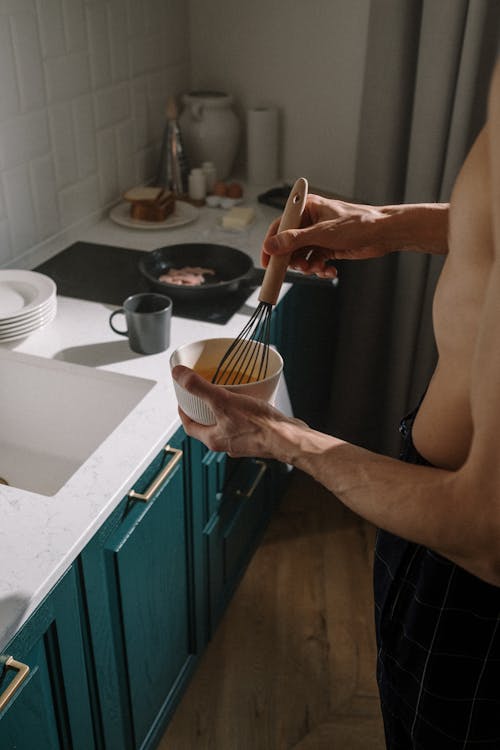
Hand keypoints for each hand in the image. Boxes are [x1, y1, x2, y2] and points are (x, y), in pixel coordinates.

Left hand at [172, 365, 306, 459]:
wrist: (289, 439)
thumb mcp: (223, 401)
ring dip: (225, 412)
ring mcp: (243, 443)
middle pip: (208, 426)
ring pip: (227, 426)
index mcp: (214, 439)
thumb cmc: (259, 426)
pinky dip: (243, 414)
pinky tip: (251, 402)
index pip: (190, 427)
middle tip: (205, 396)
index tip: (183, 401)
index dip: (184, 413)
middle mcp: (227, 444)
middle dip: (205, 411)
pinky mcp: (259, 439)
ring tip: (229, 395)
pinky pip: (245, 425)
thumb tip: (178, 375)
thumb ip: (199, 388)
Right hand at [261, 194, 392, 277]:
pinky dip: (320, 269)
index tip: (267, 261)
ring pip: (302, 256)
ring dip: (308, 266)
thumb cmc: (358, 223)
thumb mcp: (322, 233)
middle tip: (301, 267)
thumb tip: (272, 246)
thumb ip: (294, 240)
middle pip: (289, 245)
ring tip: (319, 267)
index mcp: (306, 208)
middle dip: (294, 259)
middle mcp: (310, 221)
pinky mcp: (327, 248)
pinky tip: (329, 269)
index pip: (280, 226)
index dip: (272, 244)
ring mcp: (319, 236)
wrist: (383, 233)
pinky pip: (315, 262)